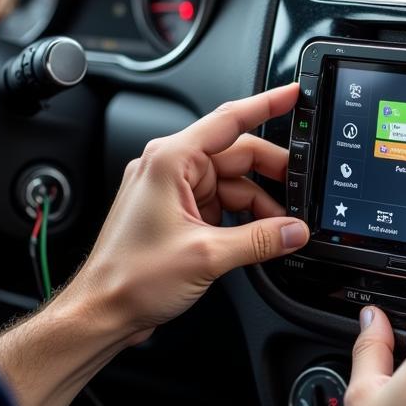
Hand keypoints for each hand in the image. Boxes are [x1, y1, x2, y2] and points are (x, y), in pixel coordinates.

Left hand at [68, 84, 308, 342]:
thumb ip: (259, 240)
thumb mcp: (207, 256)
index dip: (266, 105)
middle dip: (271, 175)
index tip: (293, 95)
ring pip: (231, 184)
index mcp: (170, 161)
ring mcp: (172, 191)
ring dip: (258, 205)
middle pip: (236, 156)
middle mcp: (169, 169)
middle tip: (302, 193)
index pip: (229, 121)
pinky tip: (259, 237)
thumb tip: (293, 231)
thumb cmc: (129, 277)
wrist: (103, 309)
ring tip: (281, 231)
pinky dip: (242, 218)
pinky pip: (219, 204)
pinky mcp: (175, 213)